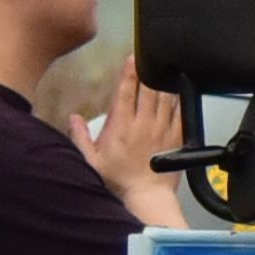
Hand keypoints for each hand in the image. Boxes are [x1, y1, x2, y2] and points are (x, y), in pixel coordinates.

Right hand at [84, 69, 192, 215]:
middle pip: (148, 89)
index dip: (129, 73)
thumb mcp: (91, 161)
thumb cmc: (119, 181)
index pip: (125, 92)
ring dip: (164, 81)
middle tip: (149, 58)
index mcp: (121, 126)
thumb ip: (80, 137)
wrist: (146, 196)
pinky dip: (180, 98)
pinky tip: (180, 89)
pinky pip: (181, 112)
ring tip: (165, 69)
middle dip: (148, 71)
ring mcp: (162, 129)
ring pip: (165, 97)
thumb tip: (73, 118)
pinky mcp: (177, 136)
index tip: (132, 59)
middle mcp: (143, 124)